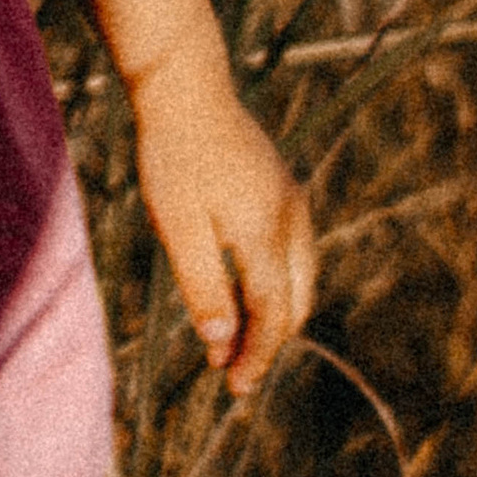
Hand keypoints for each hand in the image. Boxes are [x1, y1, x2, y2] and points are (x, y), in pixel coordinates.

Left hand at [128, 49, 316, 398]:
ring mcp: (292, 202)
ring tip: (243, 339)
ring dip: (278, 313)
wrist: (186, 90)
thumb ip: (203, 287)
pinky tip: (251, 290)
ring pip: (302, 277)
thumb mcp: (178, 227)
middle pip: (295, 302)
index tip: (234, 386)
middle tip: (236, 371)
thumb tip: (222, 343)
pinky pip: (295, 252)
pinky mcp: (284, 188)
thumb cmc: (173, 157)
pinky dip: (280, 283)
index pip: (272, 316)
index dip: (257, 356)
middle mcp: (291, 221)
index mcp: (267, 236)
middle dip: (270, 341)